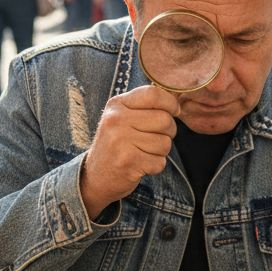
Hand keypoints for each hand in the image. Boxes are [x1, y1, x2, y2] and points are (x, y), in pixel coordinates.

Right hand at [79, 84, 178, 218]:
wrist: (95, 176)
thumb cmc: (116, 144)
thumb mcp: (122, 117)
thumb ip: (144, 106)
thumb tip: (176, 101)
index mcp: (117, 105)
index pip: (153, 94)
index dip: (171, 103)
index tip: (174, 111)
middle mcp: (116, 120)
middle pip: (165, 119)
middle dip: (169, 132)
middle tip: (156, 138)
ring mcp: (121, 141)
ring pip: (165, 143)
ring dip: (161, 152)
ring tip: (144, 152)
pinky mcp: (128, 162)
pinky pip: (160, 162)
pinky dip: (155, 166)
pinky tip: (141, 165)